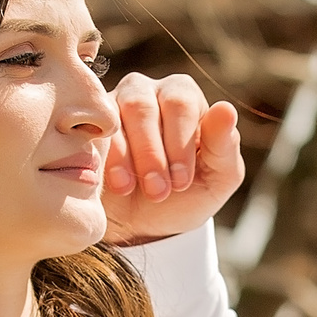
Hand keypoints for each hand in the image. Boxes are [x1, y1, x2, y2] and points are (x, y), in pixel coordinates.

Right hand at [104, 72, 244, 245]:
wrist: (143, 225)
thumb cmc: (185, 196)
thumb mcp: (217, 178)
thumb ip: (225, 145)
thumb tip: (226, 108)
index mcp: (184, 96)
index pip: (181, 102)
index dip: (180, 143)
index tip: (181, 182)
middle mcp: (148, 91)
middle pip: (145, 106)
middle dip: (152, 153)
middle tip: (158, 192)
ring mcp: (114, 104)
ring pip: (117, 116)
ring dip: (128, 156)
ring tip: (131, 189)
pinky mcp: (89, 125)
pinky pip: (94, 130)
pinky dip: (106, 158)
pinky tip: (114, 183)